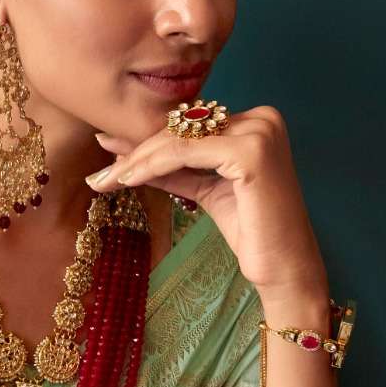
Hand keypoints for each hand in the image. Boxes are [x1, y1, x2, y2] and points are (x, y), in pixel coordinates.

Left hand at [90, 105, 327, 296]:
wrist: (284, 268)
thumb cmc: (252, 232)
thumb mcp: (204, 190)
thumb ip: (173, 168)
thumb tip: (124, 153)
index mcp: (257, 122)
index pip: (192, 125)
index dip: (149, 142)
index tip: (112, 155)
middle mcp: (263, 118)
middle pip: (183, 128)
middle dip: (138, 150)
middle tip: (101, 169)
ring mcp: (259, 132)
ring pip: (179, 138)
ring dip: (138, 159)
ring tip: (106, 178)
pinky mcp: (251, 152)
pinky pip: (184, 152)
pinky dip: (152, 165)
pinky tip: (127, 179)